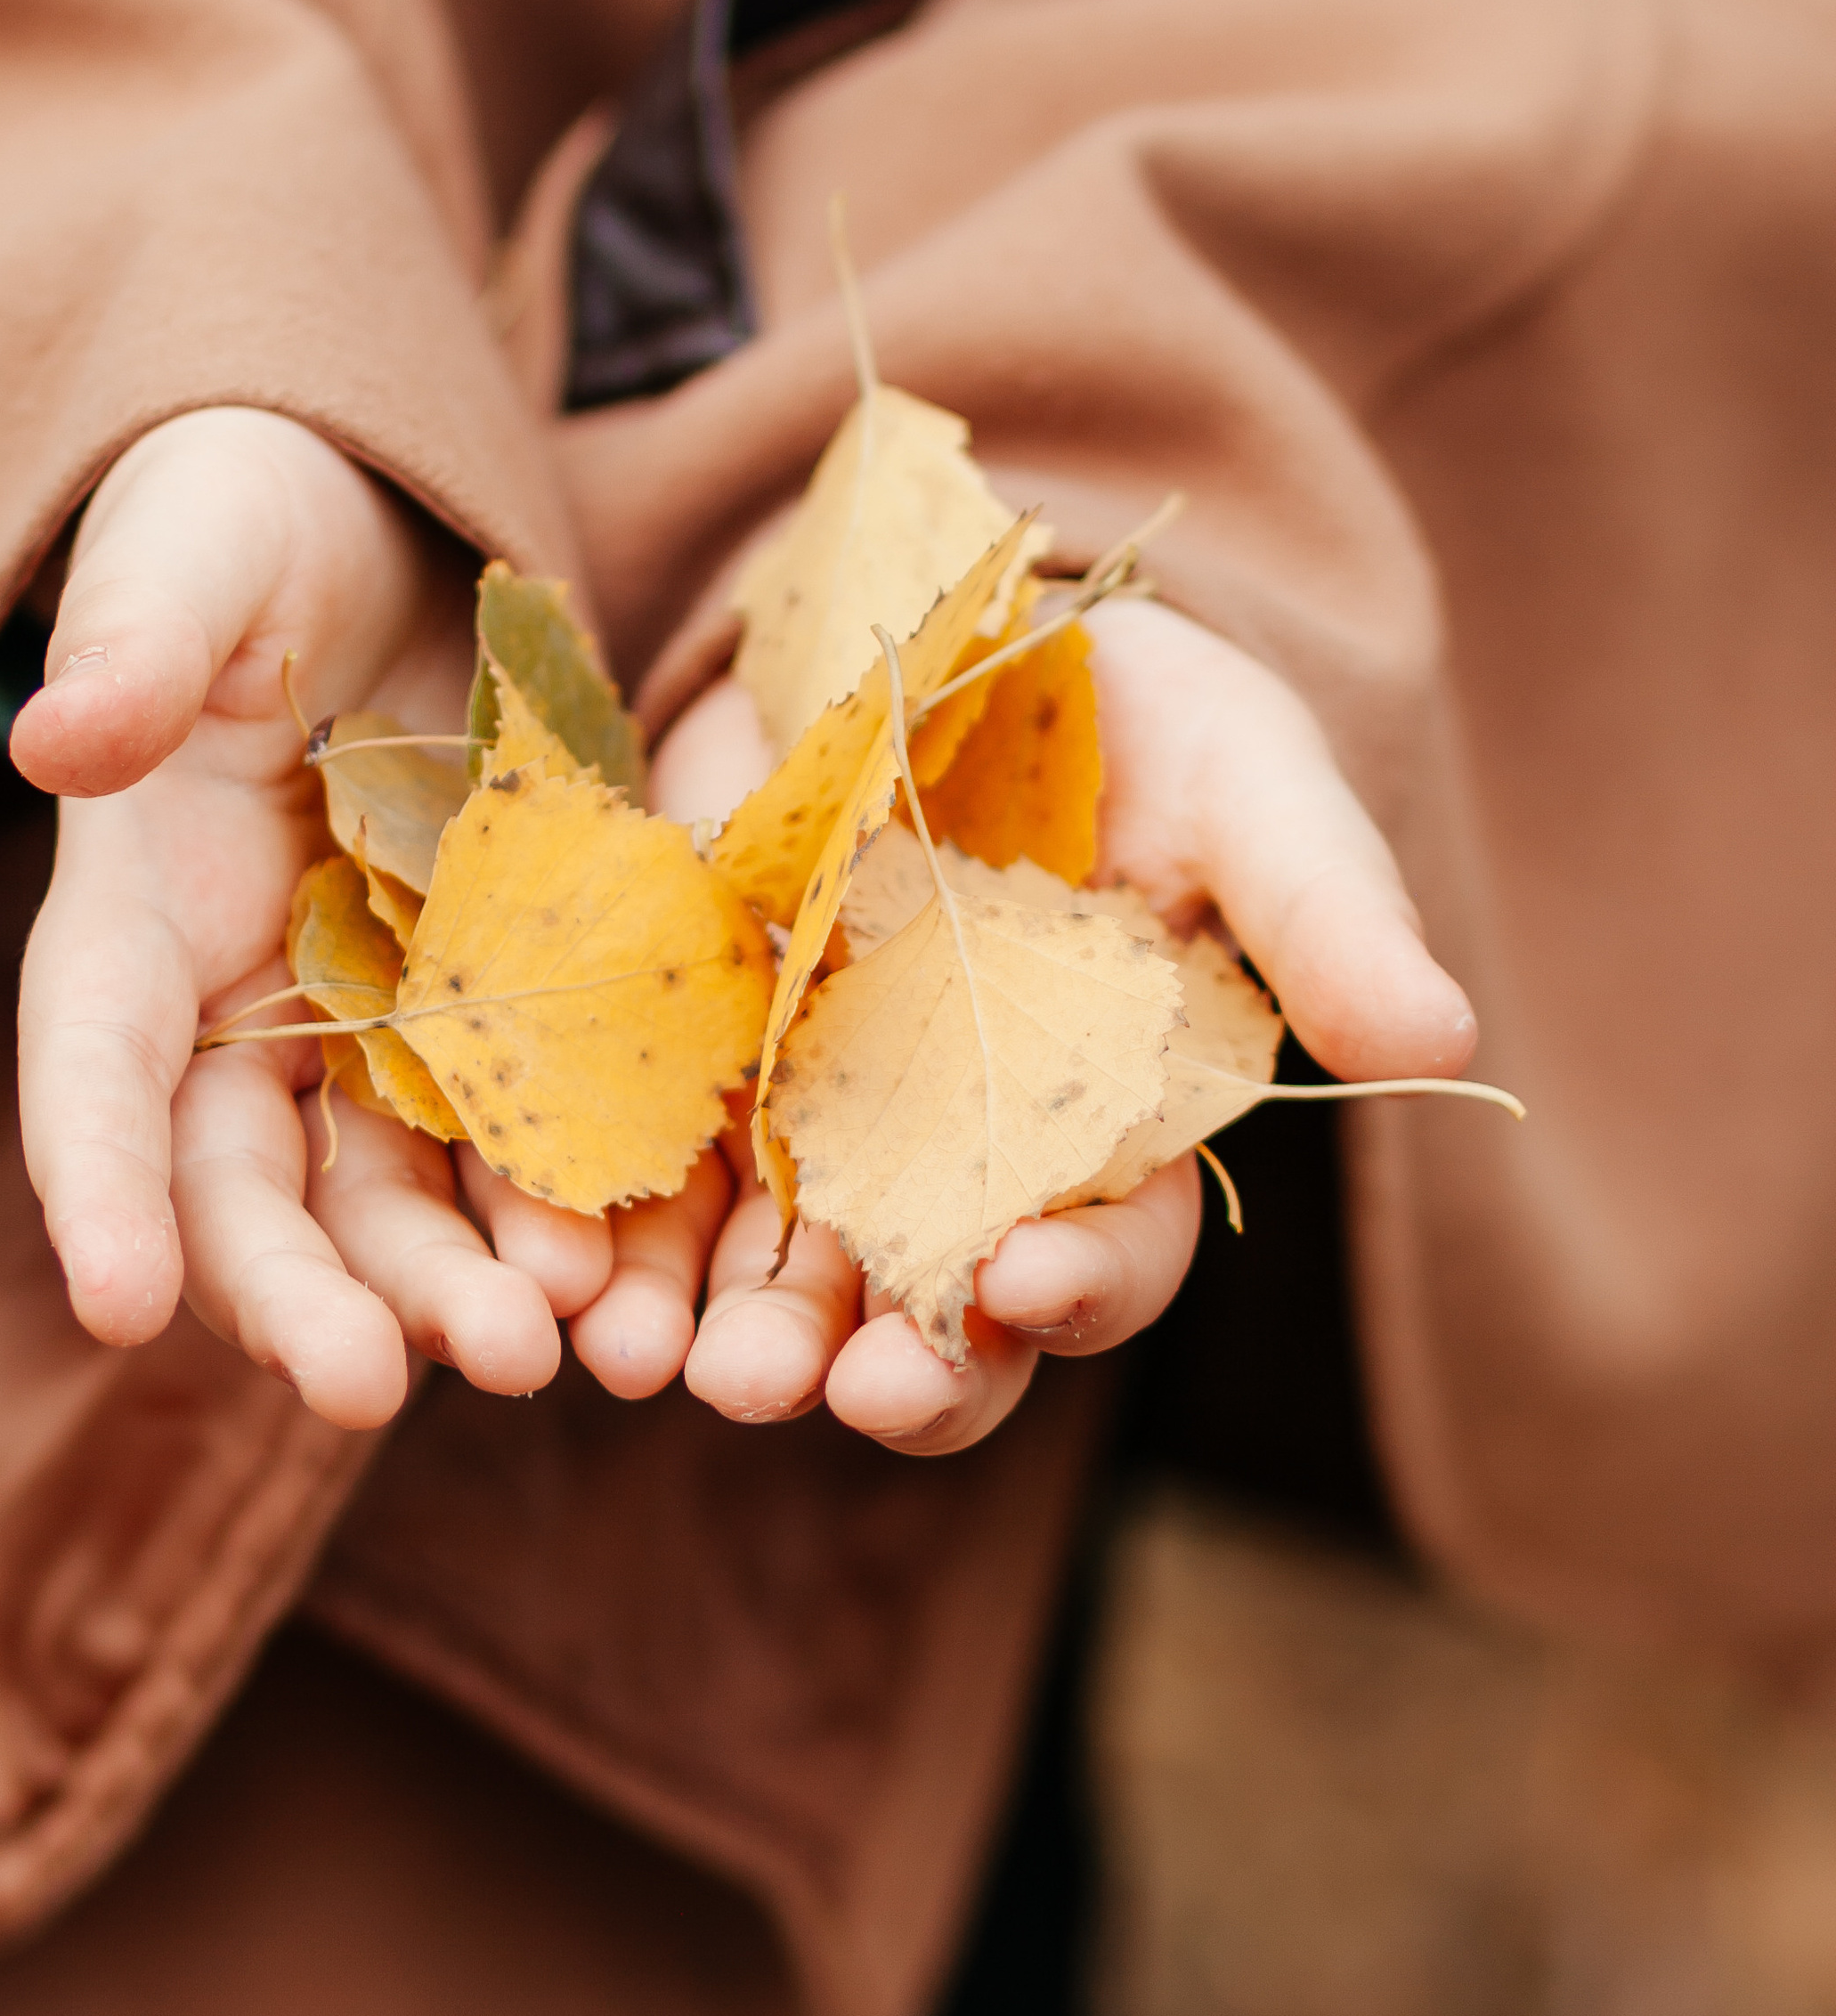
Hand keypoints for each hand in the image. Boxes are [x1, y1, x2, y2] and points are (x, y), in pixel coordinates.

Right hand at [12, 408, 609, 1426]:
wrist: (387, 529)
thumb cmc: (253, 520)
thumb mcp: (195, 546)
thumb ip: (138, 640)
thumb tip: (63, 745)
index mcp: (133, 916)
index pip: (92, 1073)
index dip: (94, 1189)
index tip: (109, 1305)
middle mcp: (240, 1013)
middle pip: (247, 1191)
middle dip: (301, 1295)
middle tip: (372, 1389)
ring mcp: (375, 1032)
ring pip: (394, 1202)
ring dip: (448, 1290)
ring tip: (534, 1356)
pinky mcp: (502, 1023)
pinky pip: (532, 1149)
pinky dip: (569, 1220)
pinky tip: (629, 1284)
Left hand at [590, 591, 1474, 1457]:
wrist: (928, 623)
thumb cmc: (1131, 713)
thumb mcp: (1248, 779)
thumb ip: (1323, 908)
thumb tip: (1440, 1041)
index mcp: (1116, 1136)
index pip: (1109, 1251)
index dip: (1077, 1282)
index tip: (1025, 1283)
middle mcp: (968, 1170)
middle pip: (942, 1321)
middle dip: (898, 1368)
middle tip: (837, 1392)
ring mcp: (825, 1132)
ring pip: (787, 1284)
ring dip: (744, 1338)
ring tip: (684, 1367)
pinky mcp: (703, 1072)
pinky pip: (654, 1186)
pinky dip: (613, 1244)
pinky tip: (574, 1277)